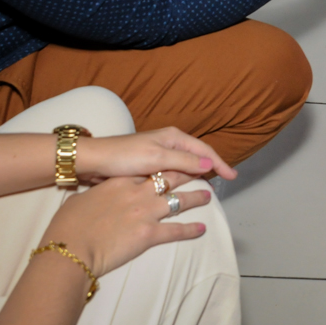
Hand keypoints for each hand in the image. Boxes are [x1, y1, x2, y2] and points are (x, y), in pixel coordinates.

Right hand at [40, 175, 211, 278]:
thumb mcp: (81, 200)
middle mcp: (138, 193)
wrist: (71, 247)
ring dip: (196, 198)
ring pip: (179, 200)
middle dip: (188, 174)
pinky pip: (176, 230)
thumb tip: (94, 196)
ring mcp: (146, 212)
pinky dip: (191, 230)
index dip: (165, 165)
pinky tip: (201, 229)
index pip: (149, 169)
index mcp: (121, 182)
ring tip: (207, 196)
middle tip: (200, 173)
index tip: (175, 164)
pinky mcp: (149, 234)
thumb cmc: (69, 226)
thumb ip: (95, 195)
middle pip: (171, 178)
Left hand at [76, 127, 235, 184]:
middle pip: (198, 155)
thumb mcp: (157, 158)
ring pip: (186, 164)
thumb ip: (184, 160)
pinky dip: (185, 178)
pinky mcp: (150, 166)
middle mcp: (169, 143)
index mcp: (173, 137)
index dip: (220, 163)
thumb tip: (210, 163)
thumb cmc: (124, 156)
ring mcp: (159, 154)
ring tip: (210, 185)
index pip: (204, 149)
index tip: (232, 177)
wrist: (93, 161)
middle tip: (226, 181)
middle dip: (213, 166)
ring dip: (199, 173)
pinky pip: (174, 172)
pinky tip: (186, 187)